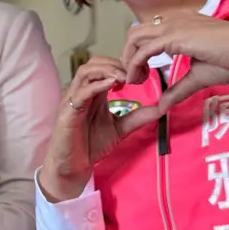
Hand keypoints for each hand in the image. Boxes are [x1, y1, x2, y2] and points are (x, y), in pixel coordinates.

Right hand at [37, 57, 159, 201]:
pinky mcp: (68, 111)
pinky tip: (112, 84)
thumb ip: (137, 117)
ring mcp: (73, 100)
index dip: (122, 65)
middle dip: (115, 63)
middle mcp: (82, 92)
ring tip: (124, 77)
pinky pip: (81, 92)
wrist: (73, 166)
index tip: (141, 72)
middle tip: (134, 73)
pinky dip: (97, 85)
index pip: (105, 67)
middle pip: (94, 63)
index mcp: (93, 93)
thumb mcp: (120, 128)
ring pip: (85, 72)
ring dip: (106, 70)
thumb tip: (161, 108)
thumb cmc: (90, 145)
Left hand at [121, 13, 228, 111]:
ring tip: (135, 81)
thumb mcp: (198, 76)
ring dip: (128, 60)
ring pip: (134, 37)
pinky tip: (139, 79)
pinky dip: (135, 64)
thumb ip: (177, 89)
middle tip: (133, 79)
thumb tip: (162, 106)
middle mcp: (172, 21)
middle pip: (134, 33)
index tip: (140, 76)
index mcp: (178, 25)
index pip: (146, 34)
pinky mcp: (174, 36)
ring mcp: (172, 26)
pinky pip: (144, 49)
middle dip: (127, 56)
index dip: (137, 55)